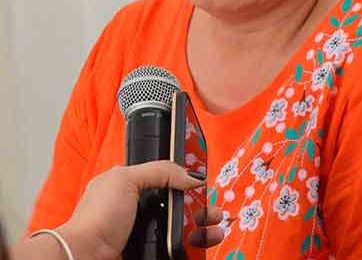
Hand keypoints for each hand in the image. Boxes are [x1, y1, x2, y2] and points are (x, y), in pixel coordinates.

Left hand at [52, 161, 223, 258]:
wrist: (86, 255)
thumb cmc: (96, 218)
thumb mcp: (124, 179)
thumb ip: (159, 171)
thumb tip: (191, 177)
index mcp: (133, 188)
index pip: (168, 181)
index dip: (187, 182)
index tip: (203, 185)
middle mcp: (141, 210)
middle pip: (181, 205)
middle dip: (202, 207)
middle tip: (213, 211)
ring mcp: (147, 232)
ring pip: (184, 228)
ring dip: (204, 228)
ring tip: (215, 230)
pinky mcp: (152, 250)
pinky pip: (179, 247)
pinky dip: (194, 246)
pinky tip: (203, 243)